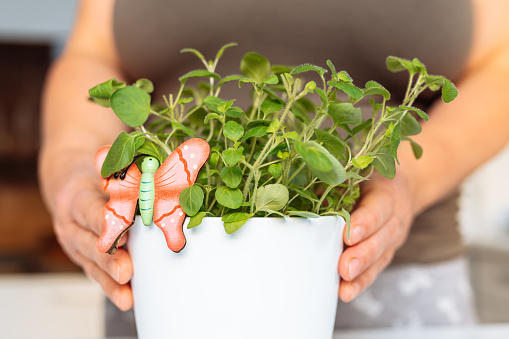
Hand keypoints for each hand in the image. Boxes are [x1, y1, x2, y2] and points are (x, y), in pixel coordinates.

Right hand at [53, 171, 133, 309]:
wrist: (71, 187)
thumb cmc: (98, 180)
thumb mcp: (109, 174)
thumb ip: (128, 183)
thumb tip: (160, 183)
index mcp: (77, 197)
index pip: (89, 210)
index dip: (105, 223)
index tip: (123, 235)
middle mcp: (71, 223)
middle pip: (89, 243)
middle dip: (109, 259)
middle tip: (126, 271)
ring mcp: (75, 244)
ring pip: (91, 264)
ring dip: (110, 281)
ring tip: (127, 294)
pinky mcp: (83, 258)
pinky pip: (96, 275)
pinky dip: (112, 288)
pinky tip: (126, 299)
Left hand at [337, 170, 414, 301]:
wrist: (402, 186)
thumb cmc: (369, 177)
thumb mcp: (356, 170)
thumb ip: (334, 181)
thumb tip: (304, 195)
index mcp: (385, 190)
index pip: (378, 207)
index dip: (365, 222)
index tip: (348, 235)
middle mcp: (394, 216)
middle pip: (382, 237)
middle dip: (363, 254)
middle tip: (345, 267)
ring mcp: (393, 237)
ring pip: (381, 257)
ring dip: (362, 273)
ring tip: (345, 285)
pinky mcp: (386, 252)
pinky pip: (376, 269)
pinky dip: (362, 282)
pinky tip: (346, 292)